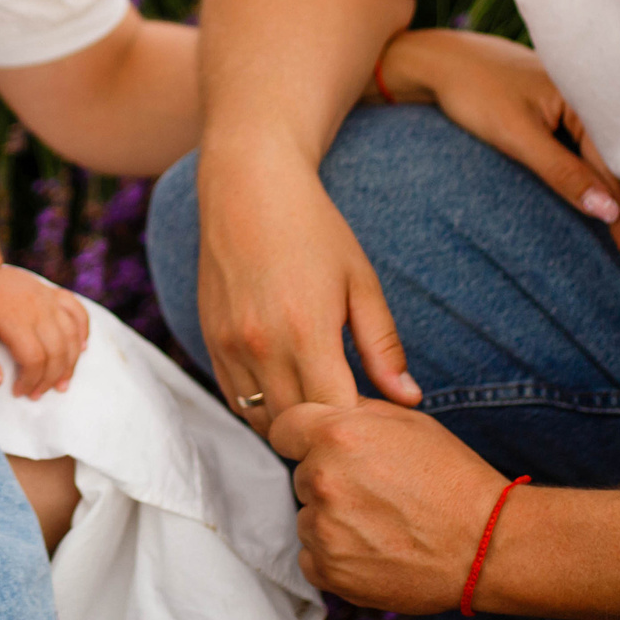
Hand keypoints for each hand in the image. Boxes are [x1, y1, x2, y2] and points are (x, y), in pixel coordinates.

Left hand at [0, 260, 89, 395]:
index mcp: (14, 319)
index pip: (33, 358)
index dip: (30, 381)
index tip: (20, 392)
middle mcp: (37, 308)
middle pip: (57, 351)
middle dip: (51, 378)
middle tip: (39, 394)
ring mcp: (48, 299)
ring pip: (71, 335)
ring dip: (71, 362)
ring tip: (62, 383)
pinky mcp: (53, 293)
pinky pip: (77, 311)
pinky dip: (83, 330)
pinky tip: (81, 348)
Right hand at [197, 142, 419, 437]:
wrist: (247, 186)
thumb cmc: (313, 228)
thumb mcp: (360, 282)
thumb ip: (383, 346)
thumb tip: (410, 399)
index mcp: (307, 333)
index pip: (336, 417)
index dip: (362, 428)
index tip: (380, 421)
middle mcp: (261, 346)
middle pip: (298, 426)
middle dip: (329, 433)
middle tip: (356, 423)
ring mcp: (229, 345)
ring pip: (261, 420)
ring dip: (293, 424)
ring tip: (322, 407)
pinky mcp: (209, 340)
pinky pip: (235, 398)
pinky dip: (261, 406)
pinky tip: (288, 389)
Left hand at [268, 398, 509, 613]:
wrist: (486, 543)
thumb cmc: (451, 478)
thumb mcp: (405, 422)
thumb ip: (353, 412)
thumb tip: (322, 407)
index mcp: (336, 434)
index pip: (284, 428)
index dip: (303, 438)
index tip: (320, 449)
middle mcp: (322, 478)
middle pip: (300, 475)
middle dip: (327, 480)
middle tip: (372, 492)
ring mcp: (324, 528)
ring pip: (307, 518)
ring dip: (331, 521)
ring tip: (379, 524)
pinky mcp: (330, 570)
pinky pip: (311, 557)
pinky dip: (334, 557)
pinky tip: (371, 550)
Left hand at [380, 30, 619, 265]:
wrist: (438, 61)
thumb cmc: (474, 92)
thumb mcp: (517, 136)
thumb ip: (562, 172)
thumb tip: (608, 212)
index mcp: (585, 97)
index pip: (614, 167)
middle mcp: (588, 99)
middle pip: (617, 164)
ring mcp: (576, 103)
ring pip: (605, 158)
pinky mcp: (561, 110)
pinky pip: (588, 149)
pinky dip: (599, 177)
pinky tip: (614, 201)